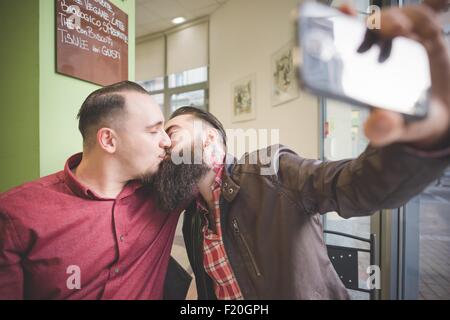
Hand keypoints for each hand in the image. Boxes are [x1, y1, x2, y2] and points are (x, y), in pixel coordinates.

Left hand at [343, 1, 449, 149]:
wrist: (439, 119)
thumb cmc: (408, 121)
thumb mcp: (396, 128)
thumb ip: (384, 129)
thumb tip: (377, 124)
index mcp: (364, 69)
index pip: (346, 41)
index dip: (342, 23)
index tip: (343, 10)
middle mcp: (380, 51)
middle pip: (376, 25)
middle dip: (385, 22)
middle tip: (399, 30)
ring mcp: (405, 42)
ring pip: (404, 16)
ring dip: (413, 18)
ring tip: (428, 34)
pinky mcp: (427, 38)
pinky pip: (430, 14)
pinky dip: (438, 5)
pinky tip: (444, 1)